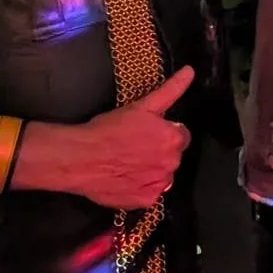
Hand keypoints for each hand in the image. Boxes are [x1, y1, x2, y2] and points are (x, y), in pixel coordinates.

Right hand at [15, 66, 193, 207]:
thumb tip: (191, 71)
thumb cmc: (109, 130)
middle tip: (135, 147)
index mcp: (173, 139)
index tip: (147, 133)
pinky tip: (125, 178)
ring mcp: (159, 184)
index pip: (181, 135)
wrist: (81, 158)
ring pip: (162, 175)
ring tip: (128, 163)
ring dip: (152, 170)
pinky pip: (151, 194)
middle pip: (173, 156)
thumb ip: (171, 90)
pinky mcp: (145, 200)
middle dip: (159, 151)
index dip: (163, 132)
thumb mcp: (142, 105)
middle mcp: (171, 163)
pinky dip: (141, 188)